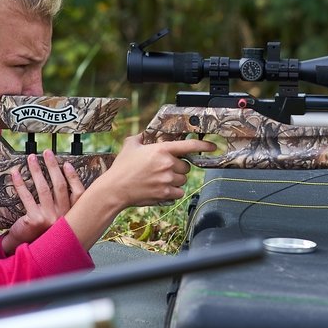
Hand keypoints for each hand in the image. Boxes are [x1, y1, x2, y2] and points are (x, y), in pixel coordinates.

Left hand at [2, 149, 85, 254]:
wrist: (29, 250)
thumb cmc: (44, 232)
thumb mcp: (60, 220)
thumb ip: (66, 206)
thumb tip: (65, 180)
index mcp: (72, 214)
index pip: (78, 192)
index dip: (72, 176)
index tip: (65, 164)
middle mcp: (63, 216)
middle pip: (60, 186)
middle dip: (52, 166)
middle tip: (47, 153)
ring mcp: (49, 218)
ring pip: (43, 188)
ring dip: (36, 171)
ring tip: (31, 159)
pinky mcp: (34, 219)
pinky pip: (26, 197)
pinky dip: (20, 184)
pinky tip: (16, 174)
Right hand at [98, 135, 216, 208]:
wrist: (114, 189)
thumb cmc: (121, 168)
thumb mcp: (130, 146)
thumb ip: (141, 137)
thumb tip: (145, 133)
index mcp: (161, 150)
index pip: (189, 146)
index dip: (203, 146)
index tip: (213, 147)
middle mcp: (167, 164)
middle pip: (186, 166)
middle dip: (179, 167)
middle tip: (164, 169)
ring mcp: (167, 180)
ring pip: (183, 179)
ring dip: (176, 179)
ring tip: (160, 179)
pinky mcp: (165, 193)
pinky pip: (179, 192)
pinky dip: (174, 191)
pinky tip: (162, 188)